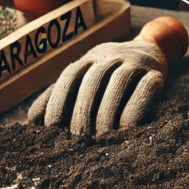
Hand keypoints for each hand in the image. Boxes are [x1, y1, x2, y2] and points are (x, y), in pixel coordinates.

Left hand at [28, 39, 167, 134]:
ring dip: (107, 111)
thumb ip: (62, 95)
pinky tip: (126, 128)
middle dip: (83, 110)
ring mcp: (135, 61)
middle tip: (79, 137)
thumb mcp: (88, 79)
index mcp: (90, 58)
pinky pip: (145, 88)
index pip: (69, 75)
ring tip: (101, 136)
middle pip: (93, 80)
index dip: (57, 100)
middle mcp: (110, 55)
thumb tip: (32, 121)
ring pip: (118, 82)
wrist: (155, 51)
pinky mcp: (157, 73)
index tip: (51, 127)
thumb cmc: (113, 75)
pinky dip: (134, 108)